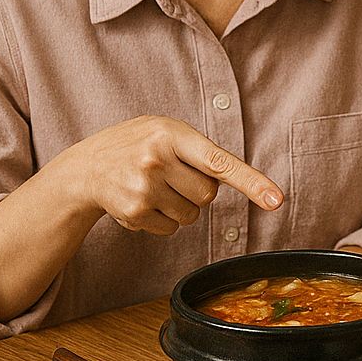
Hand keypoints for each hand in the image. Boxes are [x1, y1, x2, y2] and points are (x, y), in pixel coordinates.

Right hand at [44, 115, 282, 234]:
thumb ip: (200, 150)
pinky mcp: (133, 213)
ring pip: (192, 215)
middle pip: (208, 194)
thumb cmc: (137, 145)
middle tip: (170, 176)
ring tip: (152, 187)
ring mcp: (143, 188)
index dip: (252, 182)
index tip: (276, 200)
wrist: (85, 167)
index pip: (220, 162)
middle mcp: (157, 160)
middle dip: (196, 190)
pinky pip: (171, 229)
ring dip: (179, 207)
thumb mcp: (166, 131)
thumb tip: (241, 180)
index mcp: (171, 134)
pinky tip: (140, 201)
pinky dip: (161, 220)